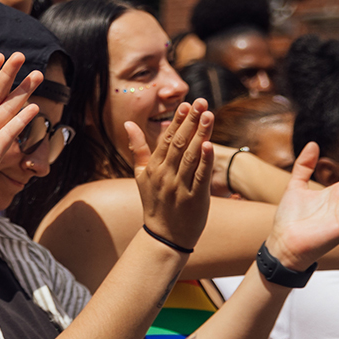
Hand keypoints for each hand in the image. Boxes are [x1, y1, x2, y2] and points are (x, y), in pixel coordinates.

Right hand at [126, 102, 214, 253]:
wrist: (164, 235)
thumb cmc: (154, 202)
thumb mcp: (141, 175)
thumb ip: (138, 148)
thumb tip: (129, 124)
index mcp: (153, 168)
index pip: (165, 139)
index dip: (177, 121)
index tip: (186, 105)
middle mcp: (164, 175)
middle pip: (178, 143)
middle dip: (191, 121)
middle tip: (201, 103)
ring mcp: (179, 186)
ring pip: (190, 156)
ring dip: (200, 135)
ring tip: (208, 116)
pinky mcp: (194, 198)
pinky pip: (199, 176)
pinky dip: (204, 161)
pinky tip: (209, 145)